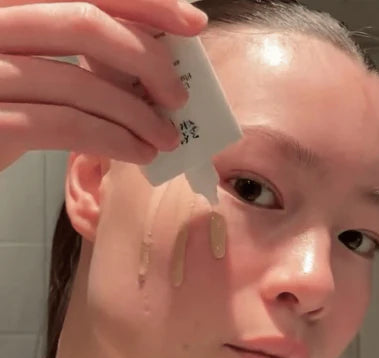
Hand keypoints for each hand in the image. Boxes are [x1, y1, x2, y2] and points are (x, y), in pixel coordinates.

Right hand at [0, 0, 207, 171]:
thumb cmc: (1, 106)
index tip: (193, 22)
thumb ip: (70, 44)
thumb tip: (149, 51)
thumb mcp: (30, 61)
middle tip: (179, 96)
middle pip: (84, 23)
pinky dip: (116, 141)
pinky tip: (140, 154)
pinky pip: (70, 126)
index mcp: (5, 3)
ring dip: (139, 115)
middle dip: (149, 60)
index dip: (144, 0)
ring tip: (166, 138)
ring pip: (81, 81)